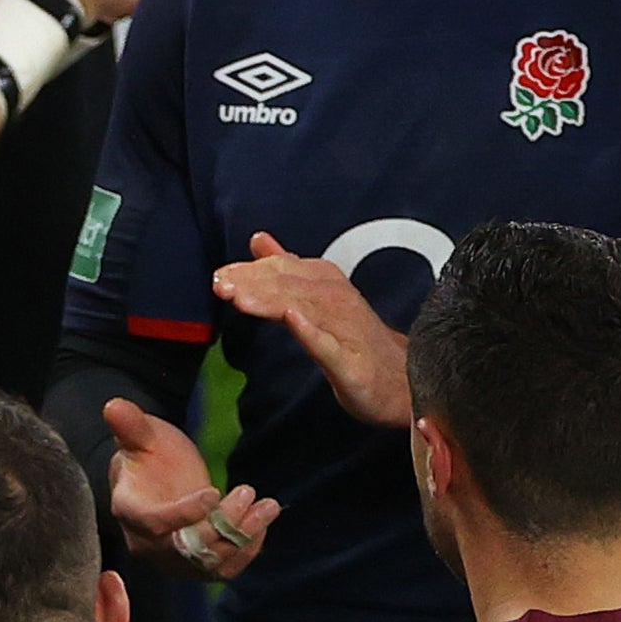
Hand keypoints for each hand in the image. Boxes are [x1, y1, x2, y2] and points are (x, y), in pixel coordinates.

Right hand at [104, 398, 277, 578]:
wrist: (158, 482)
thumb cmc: (148, 455)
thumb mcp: (142, 436)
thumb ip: (130, 425)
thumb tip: (114, 406)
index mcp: (130, 512)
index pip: (155, 523)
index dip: (185, 513)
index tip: (215, 492)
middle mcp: (148, 544)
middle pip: (188, 548)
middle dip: (223, 525)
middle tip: (248, 492)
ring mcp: (173, 560)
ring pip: (210, 562)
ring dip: (243, 537)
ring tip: (268, 507)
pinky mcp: (196, 566)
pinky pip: (223, 569)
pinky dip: (247, 550)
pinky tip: (263, 523)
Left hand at [213, 232, 410, 426]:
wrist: (401, 381)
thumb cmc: (355, 341)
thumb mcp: (316, 298)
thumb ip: (286, 269)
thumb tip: (258, 240)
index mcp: (326, 283)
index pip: (282, 270)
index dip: (249, 271)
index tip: (219, 276)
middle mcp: (336, 301)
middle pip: (288, 286)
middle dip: (252, 283)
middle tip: (220, 284)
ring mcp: (345, 331)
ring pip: (304, 310)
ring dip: (272, 302)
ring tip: (241, 299)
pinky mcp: (351, 362)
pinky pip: (330, 344)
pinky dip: (312, 331)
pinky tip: (293, 321)